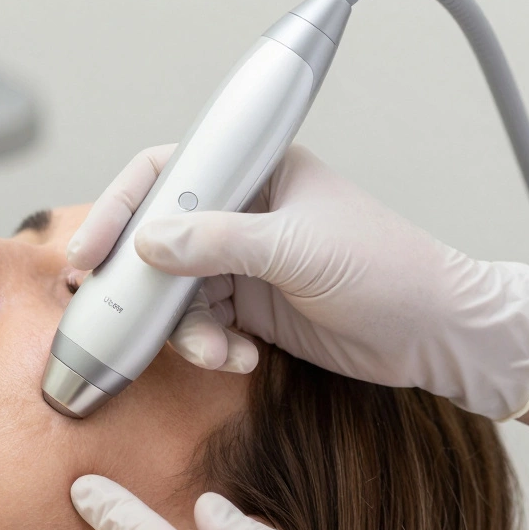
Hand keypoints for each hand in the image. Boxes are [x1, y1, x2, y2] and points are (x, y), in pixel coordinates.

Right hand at [67, 144, 528, 419]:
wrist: (436, 335)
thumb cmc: (387, 270)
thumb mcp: (297, 249)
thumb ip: (218, 243)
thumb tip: (148, 242)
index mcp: (257, 172)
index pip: (168, 173)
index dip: (122, 207)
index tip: (92, 251)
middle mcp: (242, 212)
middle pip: (159, 238)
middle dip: (140, 280)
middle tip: (115, 312)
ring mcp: (242, 263)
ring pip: (175, 292)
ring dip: (184, 328)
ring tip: (218, 351)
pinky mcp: (248, 307)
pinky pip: (200, 326)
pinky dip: (211, 347)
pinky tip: (242, 358)